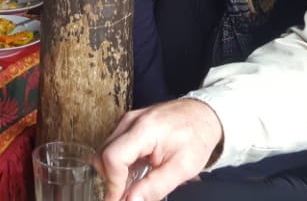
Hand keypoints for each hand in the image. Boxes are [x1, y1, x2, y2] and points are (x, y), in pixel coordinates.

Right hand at [99, 99, 222, 200]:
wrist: (203, 114)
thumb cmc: (197, 136)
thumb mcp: (183, 168)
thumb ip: (155, 187)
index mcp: (145, 130)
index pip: (113, 157)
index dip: (113, 183)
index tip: (118, 200)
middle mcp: (131, 121)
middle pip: (103, 155)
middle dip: (112, 180)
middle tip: (127, 195)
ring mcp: (127, 121)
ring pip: (105, 152)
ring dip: (114, 172)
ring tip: (134, 183)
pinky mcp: (127, 124)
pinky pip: (113, 146)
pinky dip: (119, 163)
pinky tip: (135, 171)